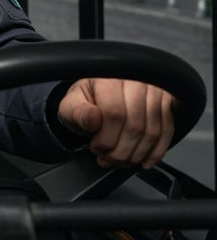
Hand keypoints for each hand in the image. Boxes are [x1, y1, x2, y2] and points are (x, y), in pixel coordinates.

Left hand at [57, 78, 174, 168]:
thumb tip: (93, 119)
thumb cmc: (86, 101)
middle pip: (135, 125)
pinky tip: (144, 160)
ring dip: (137, 154)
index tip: (97, 149)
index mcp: (108, 78)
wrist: (100, 94)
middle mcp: (135, 80)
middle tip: (109, 159)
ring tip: (122, 161)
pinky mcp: (168, 101)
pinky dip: (156, 151)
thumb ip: (77, 113)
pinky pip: (167, 130)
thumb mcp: (71, 106)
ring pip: (152, 131)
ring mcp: (154, 90)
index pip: (114, 113)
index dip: (106, 138)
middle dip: (121, 151)